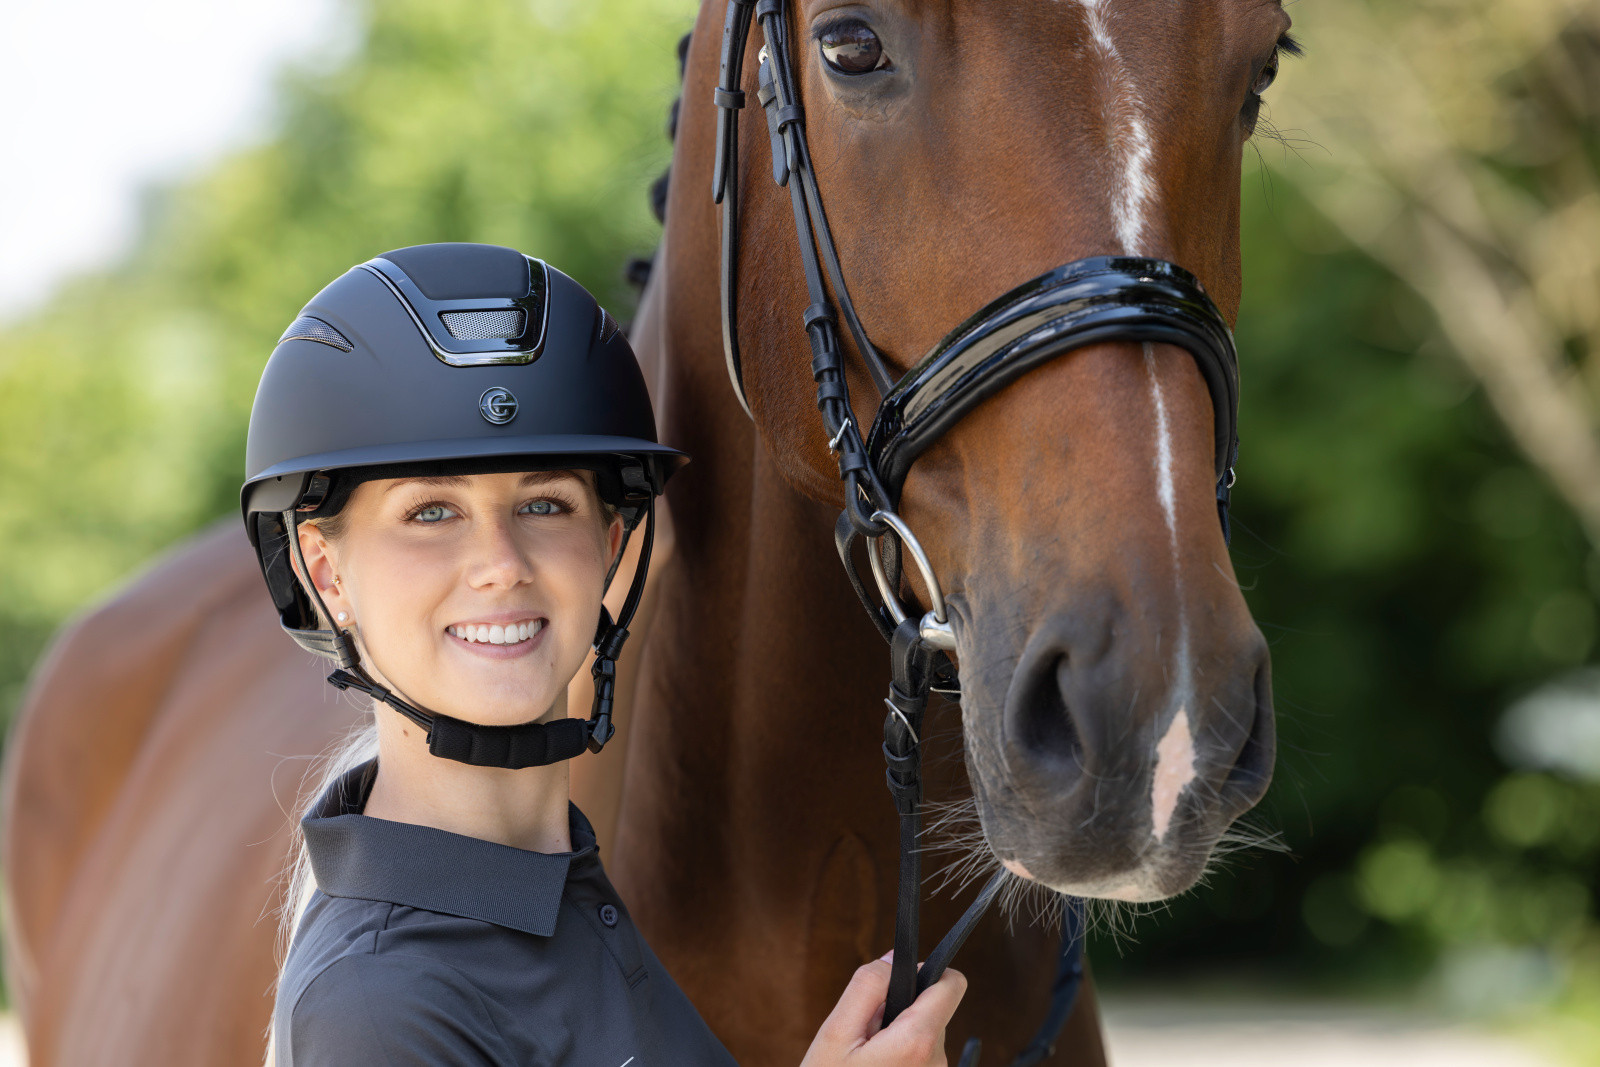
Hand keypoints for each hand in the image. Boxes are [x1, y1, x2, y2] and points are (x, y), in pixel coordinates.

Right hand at [800, 954, 967, 1066]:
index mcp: (917, 1042)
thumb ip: (869, 986)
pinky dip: (902, 1058)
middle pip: (934, 1011)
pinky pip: (923, 1060)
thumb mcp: (835, 1032)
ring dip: (900, 1038)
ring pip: (927, 1037)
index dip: (928, 973)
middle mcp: (937, 1063)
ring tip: (868, 1059)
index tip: (902, 982)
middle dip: (901, 1011)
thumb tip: (896, 956)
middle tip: (866, 1036)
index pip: (953, 985)